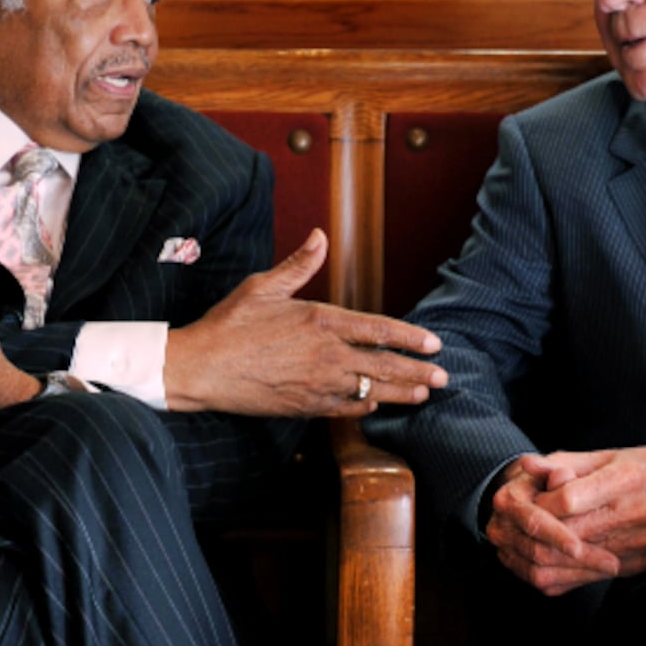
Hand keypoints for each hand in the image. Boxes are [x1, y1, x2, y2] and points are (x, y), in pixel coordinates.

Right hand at [164, 229, 448, 416]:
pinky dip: (365, 406)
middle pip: (384, 366)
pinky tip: (376, 404)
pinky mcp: (305, 406)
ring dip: (401, 393)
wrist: (202, 368)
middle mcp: (327, 355)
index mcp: (321, 320)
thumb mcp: (264, 286)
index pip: (380, 329)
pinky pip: (345, 409)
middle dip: (418, 372)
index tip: (434, 344)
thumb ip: (299, 264)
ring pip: (371, 390)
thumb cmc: (230, 323)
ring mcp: (318, 384)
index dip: (411, 338)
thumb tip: (320, 236)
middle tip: (444, 377)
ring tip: (423, 394)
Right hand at [485, 459, 620, 595]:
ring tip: (611, 566)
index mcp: (507, 500)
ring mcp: (508, 551)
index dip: (557, 535)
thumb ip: (562, 469)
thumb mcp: (561, 464)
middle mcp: (501, 528)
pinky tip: (597, 571)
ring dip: (578, 572)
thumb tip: (561, 475)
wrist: (535, 491)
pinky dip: (572, 579)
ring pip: (540, 572)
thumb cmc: (553, 477)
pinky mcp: (520, 567)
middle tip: (613, 562)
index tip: (580, 546)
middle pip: (537, 552)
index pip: (533, 522)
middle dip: (577, 559)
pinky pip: (544, 582)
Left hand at [487, 447, 645, 593]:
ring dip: (538, 556)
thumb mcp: (610, 454)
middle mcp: (631, 516)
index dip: (539, 502)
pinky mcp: (634, 567)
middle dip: (531, 532)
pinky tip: (541, 560)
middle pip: (566, 534)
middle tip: (511, 525)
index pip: (568, 499)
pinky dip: (556, 572)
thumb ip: (566, 462)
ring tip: (519, 544)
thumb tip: (527, 466)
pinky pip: (586, 579)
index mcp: (623, 480)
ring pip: (572, 563)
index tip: (524, 500)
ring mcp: (634, 546)